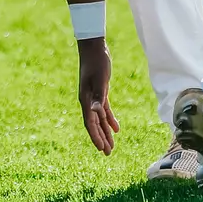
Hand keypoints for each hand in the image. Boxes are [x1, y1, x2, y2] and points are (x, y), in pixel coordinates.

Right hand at [77, 38, 119, 154]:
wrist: (94, 48)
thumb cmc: (97, 62)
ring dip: (105, 132)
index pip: (91, 123)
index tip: (102, 149)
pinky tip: (116, 128)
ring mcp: (93, 97)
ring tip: (111, 145)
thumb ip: (98, 95)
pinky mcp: (100, 91)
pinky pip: (104, 110)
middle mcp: (88, 101)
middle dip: (101, 139)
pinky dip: (110, 119)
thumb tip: (96, 111)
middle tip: (108, 153)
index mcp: (86, 100)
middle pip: (94, 124)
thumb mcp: (100, 79)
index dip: (96, 137)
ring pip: (100, 119)